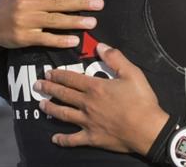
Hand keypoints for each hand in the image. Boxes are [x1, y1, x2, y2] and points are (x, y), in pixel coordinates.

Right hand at [0, 0, 103, 48]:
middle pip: (59, 2)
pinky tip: (74, 40)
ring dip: (76, 22)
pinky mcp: (24, 38)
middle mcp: (27, 3)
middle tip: (100, 4)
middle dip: (82, 3)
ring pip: (55, 21)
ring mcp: (25, 21)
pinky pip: (46, 38)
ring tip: (93, 22)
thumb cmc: (11, 0)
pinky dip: (61, 40)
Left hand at [34, 43, 168, 154]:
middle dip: (49, 89)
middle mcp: (87, 104)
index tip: (48, 73)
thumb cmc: (141, 100)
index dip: (58, 75)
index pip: (71, 79)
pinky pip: (73, 139)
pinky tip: (55, 138)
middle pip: (63, 95)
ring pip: (63, 114)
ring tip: (41, 105)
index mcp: (95, 87)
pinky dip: (62, 139)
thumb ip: (115, 58)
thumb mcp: (132, 73)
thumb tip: (100, 46)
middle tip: (38, 86)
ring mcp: (87, 122)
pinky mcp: (92, 138)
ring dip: (51, 109)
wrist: (147, 129)